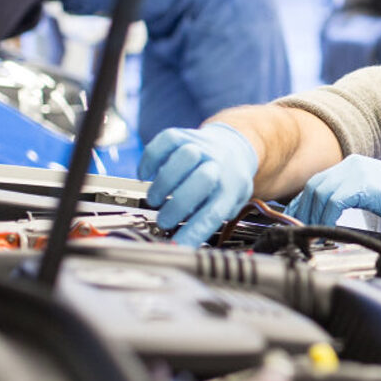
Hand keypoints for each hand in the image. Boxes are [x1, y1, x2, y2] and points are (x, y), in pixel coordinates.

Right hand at [138, 123, 257, 245]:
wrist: (234, 145)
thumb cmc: (228, 181)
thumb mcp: (232, 202)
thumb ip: (213, 219)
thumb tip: (186, 243)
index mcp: (231, 188)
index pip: (214, 213)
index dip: (193, 231)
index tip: (176, 245)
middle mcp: (218, 165)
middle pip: (202, 180)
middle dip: (178, 205)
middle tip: (164, 220)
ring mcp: (201, 147)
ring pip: (184, 157)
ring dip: (164, 182)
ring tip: (155, 198)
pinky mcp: (183, 135)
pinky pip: (165, 141)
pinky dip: (150, 159)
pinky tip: (146, 174)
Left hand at [285, 155, 380, 227]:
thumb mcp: (372, 193)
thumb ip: (350, 196)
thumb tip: (327, 213)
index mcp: (353, 165)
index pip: (318, 181)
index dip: (303, 201)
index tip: (297, 219)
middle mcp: (352, 164)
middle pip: (314, 186)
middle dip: (303, 210)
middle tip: (301, 229)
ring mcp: (358, 172)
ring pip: (321, 193)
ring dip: (313, 215)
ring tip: (313, 233)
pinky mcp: (365, 184)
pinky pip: (335, 201)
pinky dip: (327, 216)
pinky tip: (329, 229)